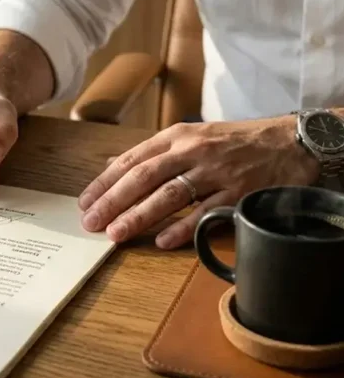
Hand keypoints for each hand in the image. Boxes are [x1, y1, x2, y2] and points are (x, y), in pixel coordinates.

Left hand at [77, 116, 319, 248]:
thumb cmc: (235, 142)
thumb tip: (111, 165)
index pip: (131, 160)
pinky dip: (183, 228)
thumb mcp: (191, 136)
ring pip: (170, 195)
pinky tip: (162, 241)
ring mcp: (216, 172)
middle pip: (144, 177)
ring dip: (140, 215)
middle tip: (91, 223)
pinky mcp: (239, 192)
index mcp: (177, 136)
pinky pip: (206, 213)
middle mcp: (193, 151)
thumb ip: (152, 153)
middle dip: (113, 201)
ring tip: (116, 234)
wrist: (292, 142)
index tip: (84, 202)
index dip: (105, 182)